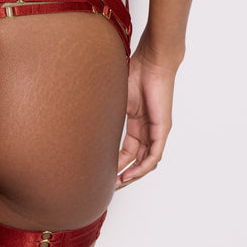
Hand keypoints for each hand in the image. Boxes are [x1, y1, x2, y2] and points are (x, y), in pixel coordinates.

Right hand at [116, 43, 176, 187]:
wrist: (153, 60)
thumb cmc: (136, 70)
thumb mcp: (117, 96)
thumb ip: (108, 109)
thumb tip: (84, 113)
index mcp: (137, 121)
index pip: (128, 150)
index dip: (117, 163)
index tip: (104, 173)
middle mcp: (148, 129)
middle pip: (137, 159)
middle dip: (124, 174)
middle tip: (110, 185)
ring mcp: (156, 130)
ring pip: (146, 161)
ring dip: (133, 175)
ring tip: (118, 184)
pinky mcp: (162, 128)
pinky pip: (154, 154)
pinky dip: (143, 167)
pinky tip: (132, 174)